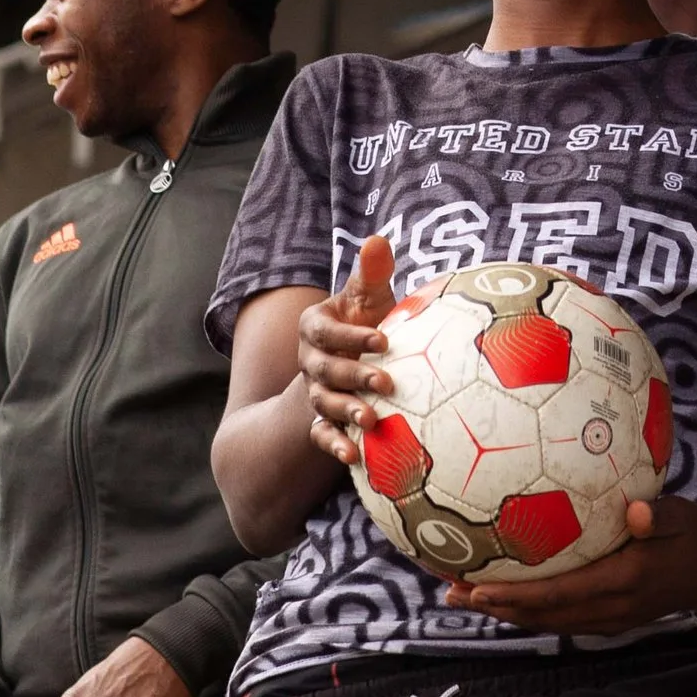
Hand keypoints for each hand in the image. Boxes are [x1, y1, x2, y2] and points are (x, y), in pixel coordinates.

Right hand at [298, 230, 395, 462]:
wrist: (356, 363)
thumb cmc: (370, 322)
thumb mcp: (370, 297)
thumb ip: (371, 273)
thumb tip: (377, 240)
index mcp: (315, 327)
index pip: (328, 332)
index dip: (353, 336)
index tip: (384, 340)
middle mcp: (309, 361)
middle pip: (325, 370)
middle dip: (354, 376)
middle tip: (387, 382)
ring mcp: (314, 392)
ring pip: (323, 403)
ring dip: (346, 413)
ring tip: (371, 421)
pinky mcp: (322, 420)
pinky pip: (321, 434)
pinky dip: (334, 445)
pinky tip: (353, 456)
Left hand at [443, 489, 696, 632]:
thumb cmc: (696, 537)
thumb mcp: (684, 518)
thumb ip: (660, 515)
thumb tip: (637, 511)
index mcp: (623, 583)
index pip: (557, 594)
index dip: (513, 594)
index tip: (475, 585)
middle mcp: (610, 609)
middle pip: (540, 615)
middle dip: (494, 606)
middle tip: (451, 592)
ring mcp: (608, 620)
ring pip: (546, 621)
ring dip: (505, 612)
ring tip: (465, 597)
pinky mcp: (608, 619)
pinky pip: (559, 619)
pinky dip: (527, 610)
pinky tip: (507, 596)